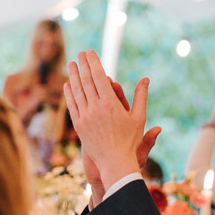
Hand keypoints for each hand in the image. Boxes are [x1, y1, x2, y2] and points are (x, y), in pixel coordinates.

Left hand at [65, 51, 160, 188]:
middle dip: (83, 65)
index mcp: (111, 104)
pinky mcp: (79, 126)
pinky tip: (67, 85)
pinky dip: (69, 94)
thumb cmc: (130, 140)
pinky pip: (72, 105)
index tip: (90, 52)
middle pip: (87, 81)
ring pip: (77, 91)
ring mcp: (85, 117)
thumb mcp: (139, 118)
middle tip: (80, 54)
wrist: (115, 162)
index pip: (99, 77)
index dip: (93, 63)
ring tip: (71, 64)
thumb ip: (141, 96)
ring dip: (73, 76)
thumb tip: (146, 79)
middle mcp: (96, 108)